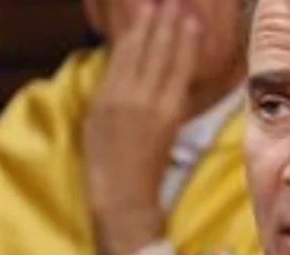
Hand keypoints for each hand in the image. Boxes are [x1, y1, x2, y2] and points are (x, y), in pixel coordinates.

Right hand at [83, 0, 202, 254]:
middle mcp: (122, 94)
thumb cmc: (107, 170)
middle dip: (156, 19)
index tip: (148, 7)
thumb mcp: (98, 126)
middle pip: (142, 47)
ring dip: (173, 27)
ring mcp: (144, 103)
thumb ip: (110, 97)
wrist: (120, 199)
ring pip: (161, 55)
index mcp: (104, 96)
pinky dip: (183, 49)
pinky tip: (191, 32)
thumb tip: (124, 74)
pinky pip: (176, 74)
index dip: (137, 26)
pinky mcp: (165, 115)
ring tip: (182, 6)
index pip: (123, 51)